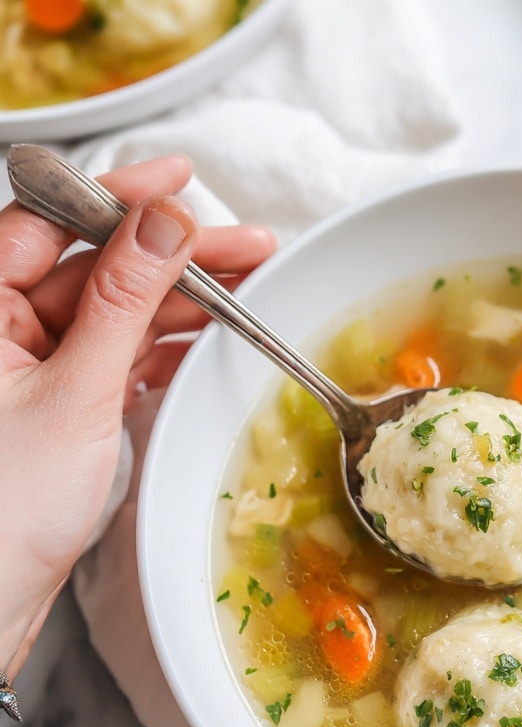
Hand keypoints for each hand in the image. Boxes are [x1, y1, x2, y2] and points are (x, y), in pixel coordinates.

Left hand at [0, 155, 275, 677]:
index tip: (180, 178)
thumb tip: (163, 223)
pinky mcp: (65, 405)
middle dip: (174, 257)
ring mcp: (36, 368)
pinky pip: (120, 359)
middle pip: (98, 267)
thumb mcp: (76, 391)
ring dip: (181, 305)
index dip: (119, 195)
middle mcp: (2, 329)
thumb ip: (123, 302)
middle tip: (247, 247)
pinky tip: (208, 343)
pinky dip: (165, 351)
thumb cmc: (8, 504)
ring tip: (249, 293)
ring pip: (117, 314)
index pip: (51, 223)